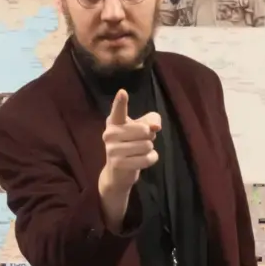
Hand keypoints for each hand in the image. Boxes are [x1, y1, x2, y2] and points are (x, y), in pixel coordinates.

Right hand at [96, 87, 162, 220]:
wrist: (118, 172)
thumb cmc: (131, 144)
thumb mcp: (142, 128)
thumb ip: (152, 121)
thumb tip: (155, 127)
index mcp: (114, 121)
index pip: (119, 110)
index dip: (121, 102)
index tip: (123, 92)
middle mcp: (109, 133)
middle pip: (144, 130)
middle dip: (149, 136)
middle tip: (141, 141)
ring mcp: (112, 149)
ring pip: (147, 145)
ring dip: (149, 149)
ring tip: (140, 151)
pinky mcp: (119, 163)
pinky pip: (147, 158)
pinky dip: (151, 159)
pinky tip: (144, 159)